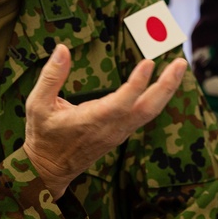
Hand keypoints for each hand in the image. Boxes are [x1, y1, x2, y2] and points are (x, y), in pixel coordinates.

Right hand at [22, 44, 186, 198]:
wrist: (49, 170)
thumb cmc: (42, 135)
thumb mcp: (37, 104)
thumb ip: (51, 76)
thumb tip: (62, 48)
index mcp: (91, 121)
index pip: (121, 102)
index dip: (137, 84)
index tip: (149, 62)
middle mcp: (111, 128)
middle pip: (148, 109)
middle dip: (166, 86)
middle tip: (181, 63)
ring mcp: (119, 132)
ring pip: (150, 112)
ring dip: (166, 90)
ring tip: (179, 67)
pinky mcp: (121, 133)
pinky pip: (145, 114)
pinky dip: (158, 97)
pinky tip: (164, 83)